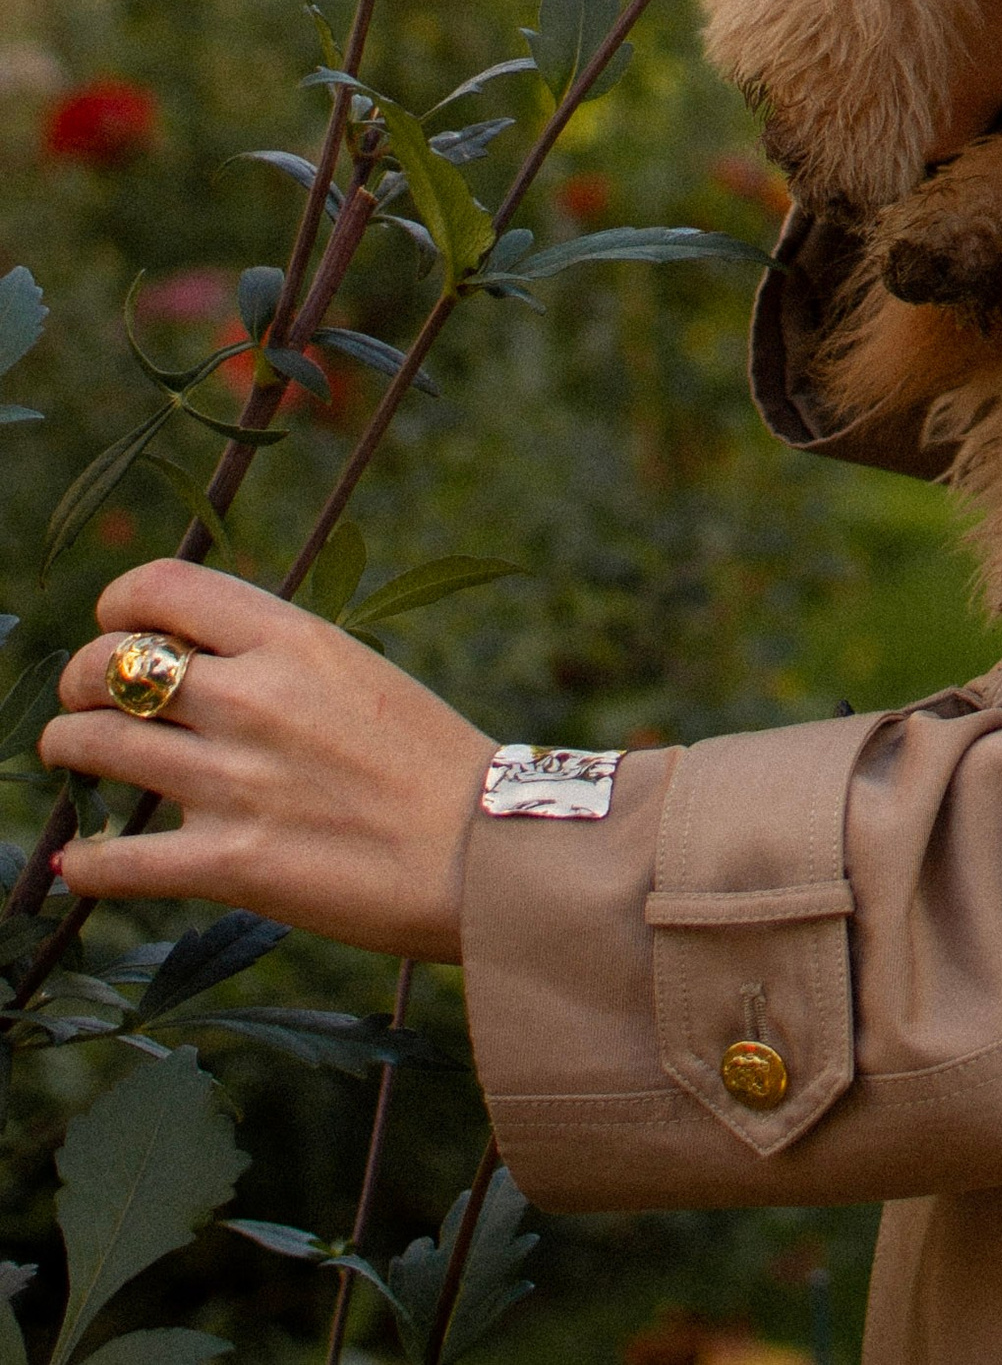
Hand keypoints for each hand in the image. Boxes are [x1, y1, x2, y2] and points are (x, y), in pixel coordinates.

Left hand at [43, 562, 491, 962]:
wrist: (484, 851)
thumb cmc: (428, 759)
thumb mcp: (356, 671)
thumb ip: (275, 659)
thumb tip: (192, 659)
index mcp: (293, 639)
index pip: (160, 588)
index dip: (118, 605)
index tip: (116, 627)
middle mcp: (253, 698)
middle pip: (106, 666)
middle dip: (77, 682)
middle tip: (85, 704)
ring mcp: (235, 781)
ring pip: (92, 748)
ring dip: (67, 751)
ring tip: (74, 758)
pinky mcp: (229, 863)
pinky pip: (111, 862)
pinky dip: (85, 862)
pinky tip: (85, 861)